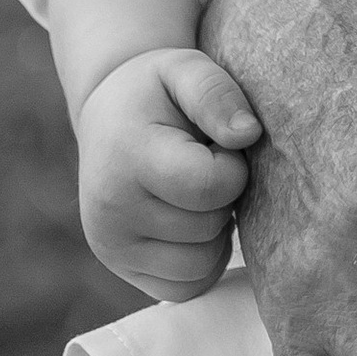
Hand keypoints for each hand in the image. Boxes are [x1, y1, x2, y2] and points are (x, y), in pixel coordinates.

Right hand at [75, 49, 258, 300]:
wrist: (108, 116)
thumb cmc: (157, 91)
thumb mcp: (186, 68)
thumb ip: (216, 94)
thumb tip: (248, 134)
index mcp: (127, 158)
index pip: (210, 188)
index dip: (233, 167)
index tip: (219, 145)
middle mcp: (110, 211)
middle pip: (209, 228)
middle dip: (223, 197)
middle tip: (202, 164)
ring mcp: (111, 246)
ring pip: (202, 265)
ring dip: (215, 231)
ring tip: (193, 191)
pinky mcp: (121, 268)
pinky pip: (187, 287)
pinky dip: (201, 260)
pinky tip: (190, 220)